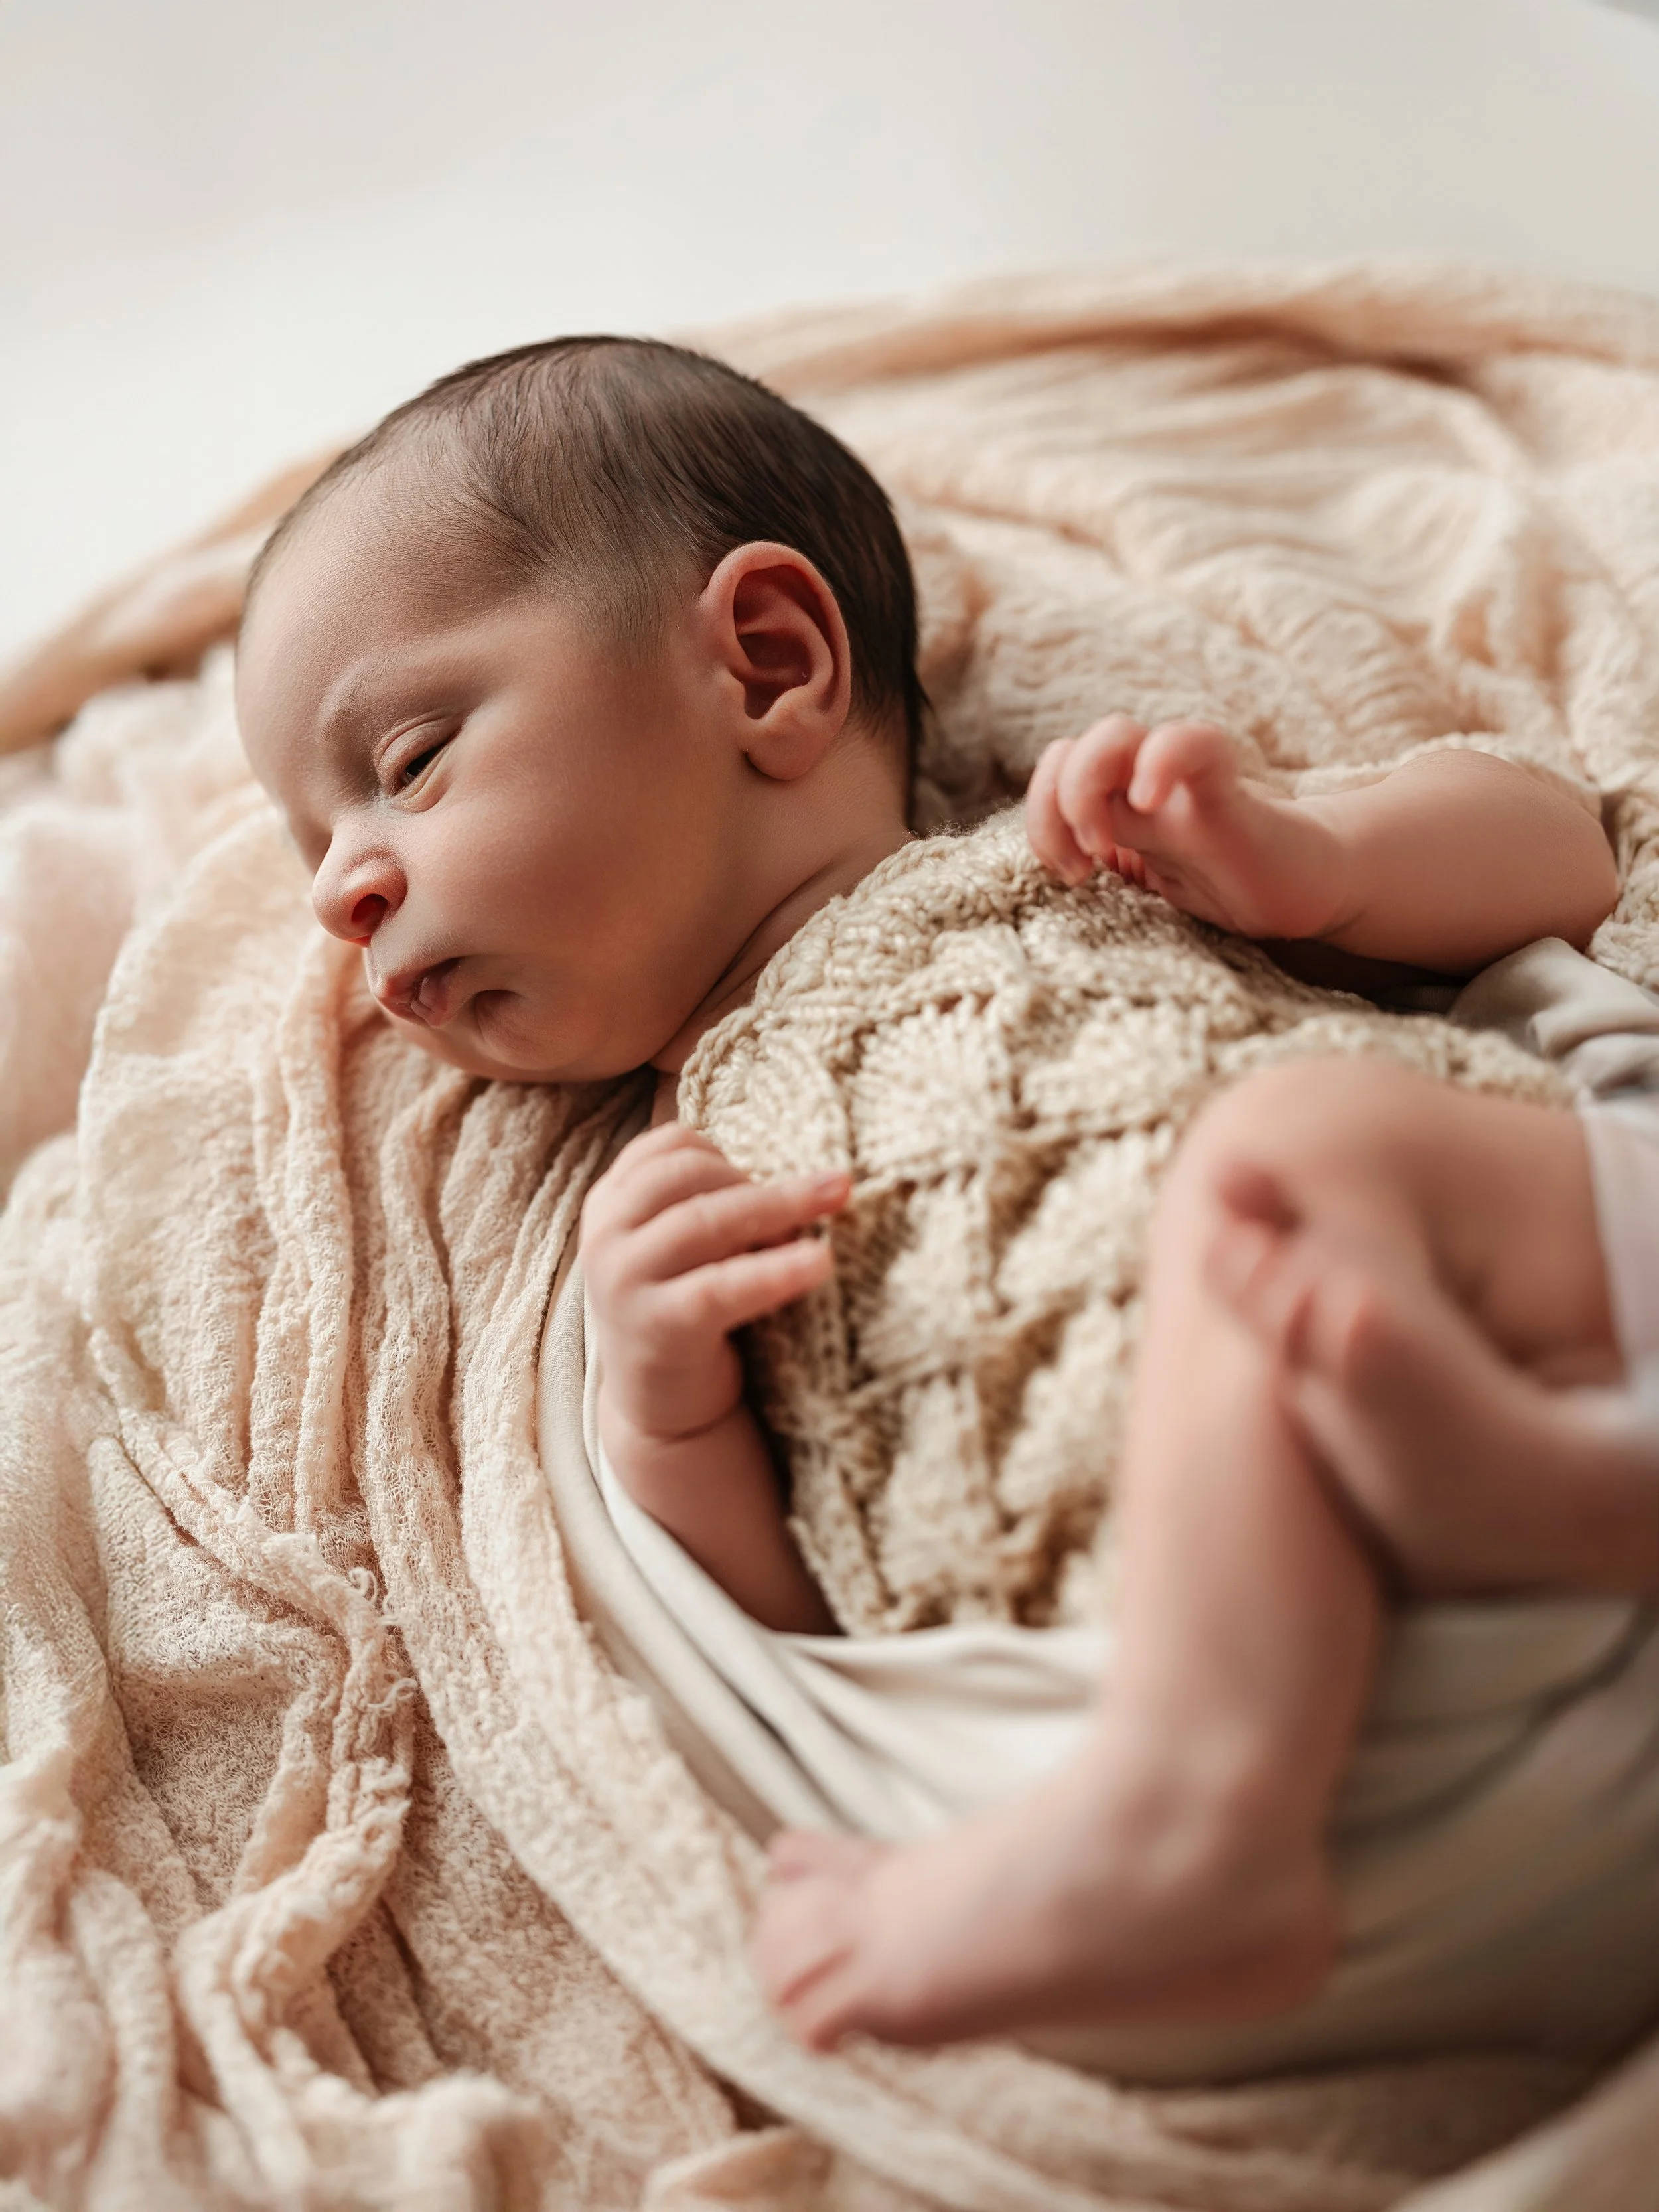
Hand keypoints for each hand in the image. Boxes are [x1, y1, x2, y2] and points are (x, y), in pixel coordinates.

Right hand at [580, 1123, 848, 1446]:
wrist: (664, 1405)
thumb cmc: (689, 1305)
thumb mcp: (687, 1244)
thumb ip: (714, 1200)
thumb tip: (800, 1171)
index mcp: (609, 1203)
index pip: (668, 1145)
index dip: (727, 1153)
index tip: (766, 1176)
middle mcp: (605, 1237)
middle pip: (689, 1175)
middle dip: (761, 1180)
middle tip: (824, 1195)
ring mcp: (622, 1282)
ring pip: (705, 1221)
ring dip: (780, 1206)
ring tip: (836, 1203)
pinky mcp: (655, 1327)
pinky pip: (721, 1288)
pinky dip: (775, 1272)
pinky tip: (821, 1263)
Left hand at [1026, 716, 1346, 941]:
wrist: (1305, 886)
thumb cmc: (1228, 879)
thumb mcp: (1150, 880)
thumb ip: (1110, 858)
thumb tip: (1057, 859)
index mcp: (1121, 802)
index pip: (1055, 771)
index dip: (1040, 816)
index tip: (1069, 873)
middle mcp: (1144, 780)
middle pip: (1069, 749)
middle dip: (1050, 807)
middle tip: (1080, 865)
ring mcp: (1183, 782)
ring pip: (1111, 735)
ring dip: (1082, 789)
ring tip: (1102, 848)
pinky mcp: (1228, 792)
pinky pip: (1192, 744)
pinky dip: (1158, 761)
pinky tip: (1149, 800)